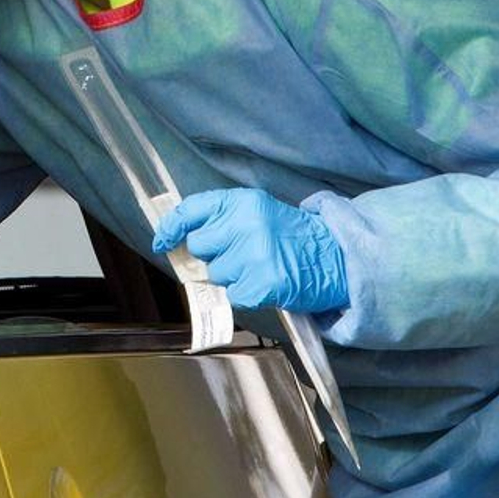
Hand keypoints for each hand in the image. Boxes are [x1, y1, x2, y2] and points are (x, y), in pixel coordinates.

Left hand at [152, 188, 348, 313]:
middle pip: (199, 246)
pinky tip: (265, 283)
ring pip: (216, 273)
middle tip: (240, 254)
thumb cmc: (293, 237)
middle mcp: (246, 224)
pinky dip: (246, 295)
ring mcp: (253, 255)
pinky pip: (233, 295)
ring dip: (232, 276)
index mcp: (243, 202)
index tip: (163, 240)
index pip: (191, 210)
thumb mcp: (258, 212)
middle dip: (213, 255)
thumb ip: (222, 219)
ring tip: (258, 267)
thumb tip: (181, 238)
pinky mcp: (261, 283)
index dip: (171, 227)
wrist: (335, 257)